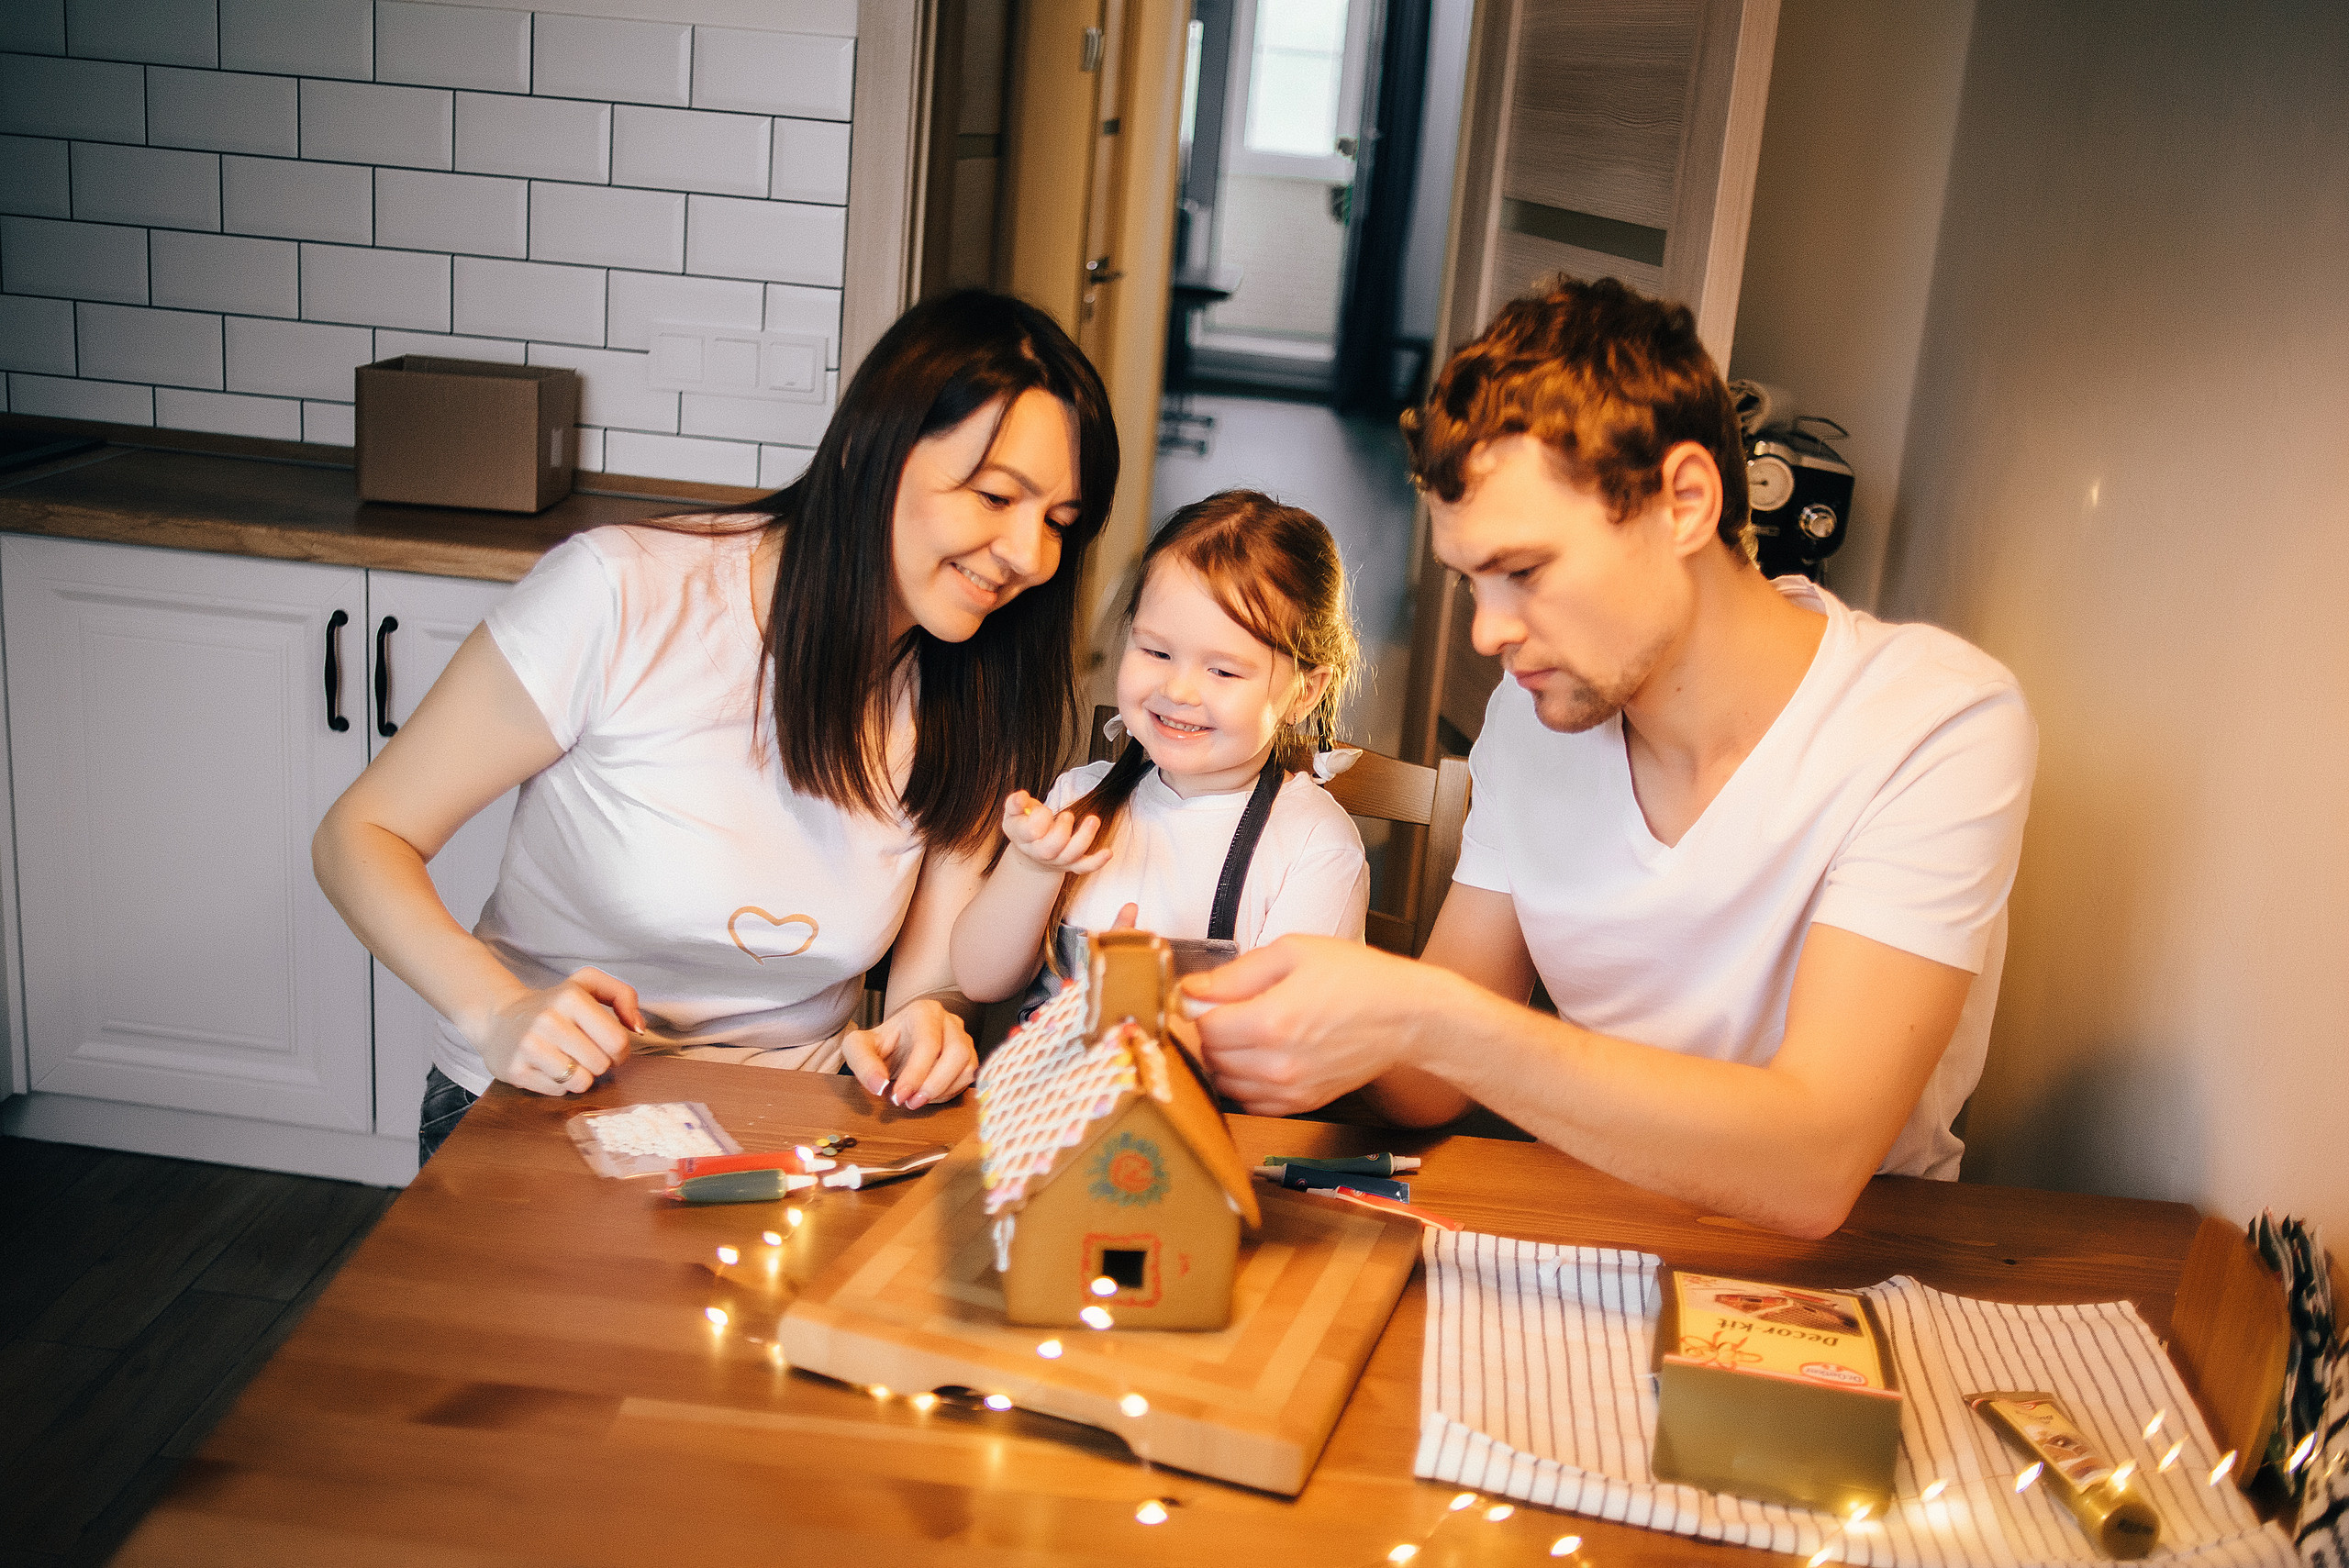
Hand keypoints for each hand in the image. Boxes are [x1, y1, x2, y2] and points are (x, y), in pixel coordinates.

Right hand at [472, 966, 643, 1096]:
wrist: (498, 1018)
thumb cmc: (553, 1004)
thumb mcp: (587, 985)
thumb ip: (623, 996)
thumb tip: (639, 1028)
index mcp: (570, 997)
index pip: (617, 1041)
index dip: (620, 1050)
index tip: (608, 1046)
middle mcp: (548, 1020)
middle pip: (601, 1065)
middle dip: (600, 1063)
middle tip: (585, 1053)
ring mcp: (529, 1047)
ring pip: (581, 1082)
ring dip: (581, 1076)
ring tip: (568, 1060)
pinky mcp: (515, 1071)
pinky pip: (559, 1092)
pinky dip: (560, 1085)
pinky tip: (548, 1067)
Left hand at [842, 998, 976, 1109]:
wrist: (896, 1045)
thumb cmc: (881, 1043)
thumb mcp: (859, 1047)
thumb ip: (864, 1064)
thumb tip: (880, 1087)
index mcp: (924, 1012)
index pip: (928, 1043)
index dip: (915, 1074)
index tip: (898, 1096)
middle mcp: (949, 1021)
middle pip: (956, 1053)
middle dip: (934, 1085)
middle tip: (911, 1103)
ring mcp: (963, 1038)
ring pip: (967, 1067)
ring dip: (943, 1090)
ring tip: (918, 1100)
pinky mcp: (969, 1056)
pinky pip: (970, 1077)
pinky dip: (950, 1092)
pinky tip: (929, 1095)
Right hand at [1000, 790, 1113, 874]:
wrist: (1030, 853)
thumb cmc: (1024, 826)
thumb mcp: (1013, 813)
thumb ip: (1015, 803)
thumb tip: (1021, 797)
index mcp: (1022, 837)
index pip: (1030, 832)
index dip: (1039, 819)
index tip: (1044, 810)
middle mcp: (1039, 852)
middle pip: (1050, 849)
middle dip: (1062, 831)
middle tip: (1067, 815)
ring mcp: (1057, 860)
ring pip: (1070, 855)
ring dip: (1084, 838)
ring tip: (1093, 820)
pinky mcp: (1072, 864)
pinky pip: (1085, 867)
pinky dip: (1097, 861)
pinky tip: (1108, 852)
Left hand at [1182, 935, 1451, 1114]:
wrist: (1407, 1017)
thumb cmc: (1355, 977)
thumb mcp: (1293, 953)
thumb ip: (1235, 974)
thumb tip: (1189, 991)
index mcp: (1271, 1020)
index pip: (1203, 1027)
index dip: (1198, 1008)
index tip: (1207, 994)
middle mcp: (1276, 1064)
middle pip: (1211, 1056)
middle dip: (1210, 1032)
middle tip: (1228, 1009)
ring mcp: (1290, 1090)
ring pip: (1225, 1083)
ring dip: (1224, 1059)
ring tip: (1245, 1031)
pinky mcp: (1302, 1104)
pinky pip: (1249, 1102)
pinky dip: (1243, 1083)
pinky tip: (1259, 1057)